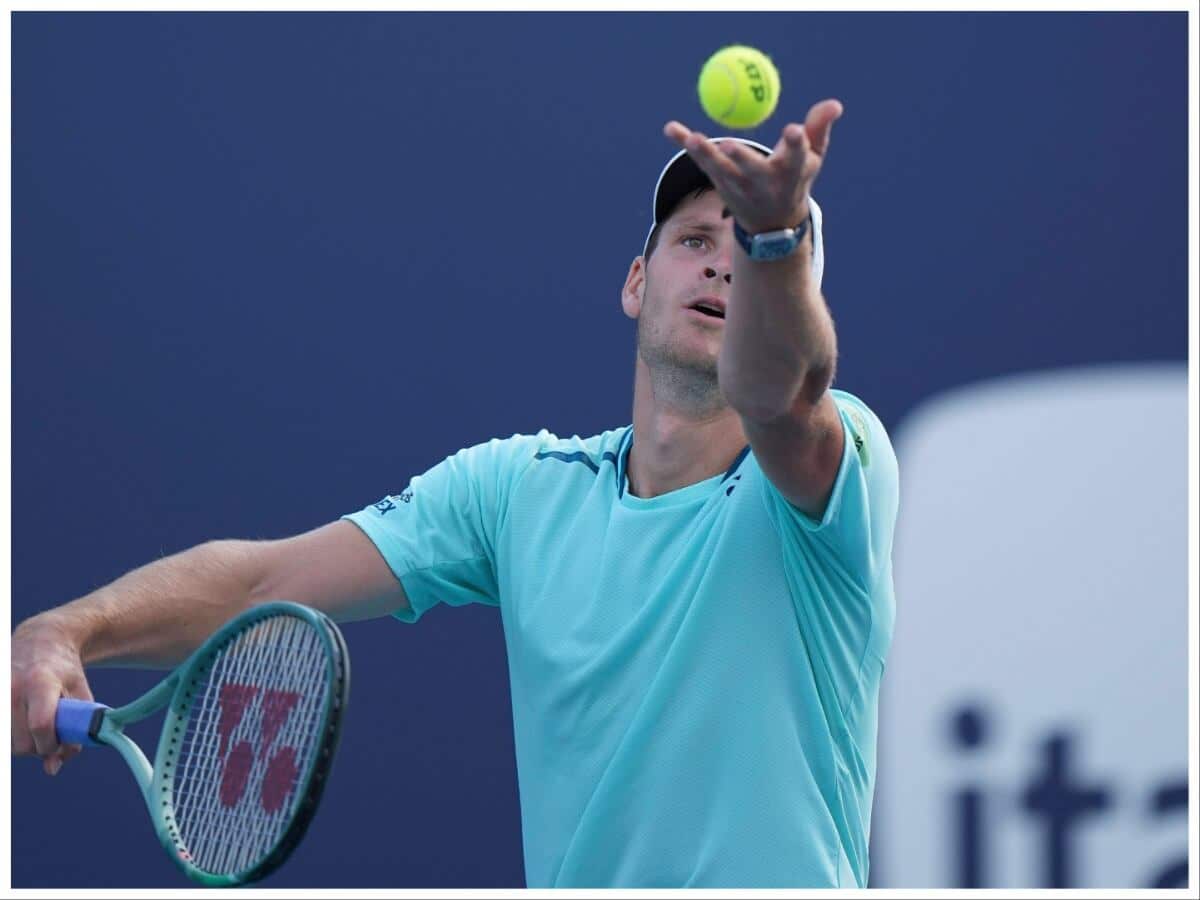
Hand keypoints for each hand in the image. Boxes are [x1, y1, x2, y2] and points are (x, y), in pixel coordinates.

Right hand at [11, 614, 94, 774]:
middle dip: (40, 748)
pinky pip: (2, 737)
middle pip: (22, 743)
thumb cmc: (65, 671)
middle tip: (51, 734)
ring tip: (36, 726)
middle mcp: (12, 688)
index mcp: (41, 682)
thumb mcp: (81, 694)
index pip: (41, 724)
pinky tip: (22, 725)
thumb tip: (53, 768)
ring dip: (24, 745)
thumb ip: (75, 731)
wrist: (39, 642)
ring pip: (9, 745)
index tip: (59, 743)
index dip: (51, 743)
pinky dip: (13, 738)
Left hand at [663, 98, 842, 234]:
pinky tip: (671, 129)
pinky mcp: (718, 182)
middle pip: (751, 168)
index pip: (795, 156)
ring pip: (720, 168)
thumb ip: (819, 129)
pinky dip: (684, 144)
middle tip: (730, 145)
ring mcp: (737, 185)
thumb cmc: (794, 179)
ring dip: (705, 152)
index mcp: (790, 173)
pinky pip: (700, 161)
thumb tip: (834, 104)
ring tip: (691, 137)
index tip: (794, 131)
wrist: (770, 224)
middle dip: (742, 158)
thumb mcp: (811, 158)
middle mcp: (762, 182)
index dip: (795, 144)